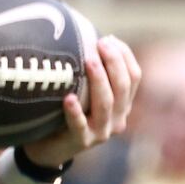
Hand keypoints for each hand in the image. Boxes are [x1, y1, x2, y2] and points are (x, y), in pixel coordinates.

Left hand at [21, 35, 140, 169]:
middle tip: (100, 43)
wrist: (49, 149)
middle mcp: (119, 118)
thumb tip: (89, 34)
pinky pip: (79, 125)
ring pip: (106, 103)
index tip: (108, 38)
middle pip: (123, 87)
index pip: (134, 76)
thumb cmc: (67, 112)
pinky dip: (75, 111)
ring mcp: (102, 131)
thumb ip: (93, 72)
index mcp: (124, 103)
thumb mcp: (87, 92)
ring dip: (99, 80)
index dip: (124, 56)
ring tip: (88, 60)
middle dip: (113, 62)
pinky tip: (68, 98)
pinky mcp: (82, 142)